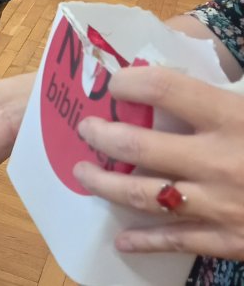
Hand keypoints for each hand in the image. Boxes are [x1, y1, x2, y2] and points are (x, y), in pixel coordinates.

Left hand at [73, 66, 243, 259]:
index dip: (129, 81)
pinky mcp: (230, 241)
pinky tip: (121, 238)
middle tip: (86, 129)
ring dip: (104, 184)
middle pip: (138, 146)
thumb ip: (230, 90)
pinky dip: (144, 240)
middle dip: (102, 135)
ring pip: (142, 195)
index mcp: (235, 119)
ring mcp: (221, 205)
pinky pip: (175, 241)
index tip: (114, 82)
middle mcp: (220, 161)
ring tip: (82, 173)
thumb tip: (187, 69)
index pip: (163, 89)